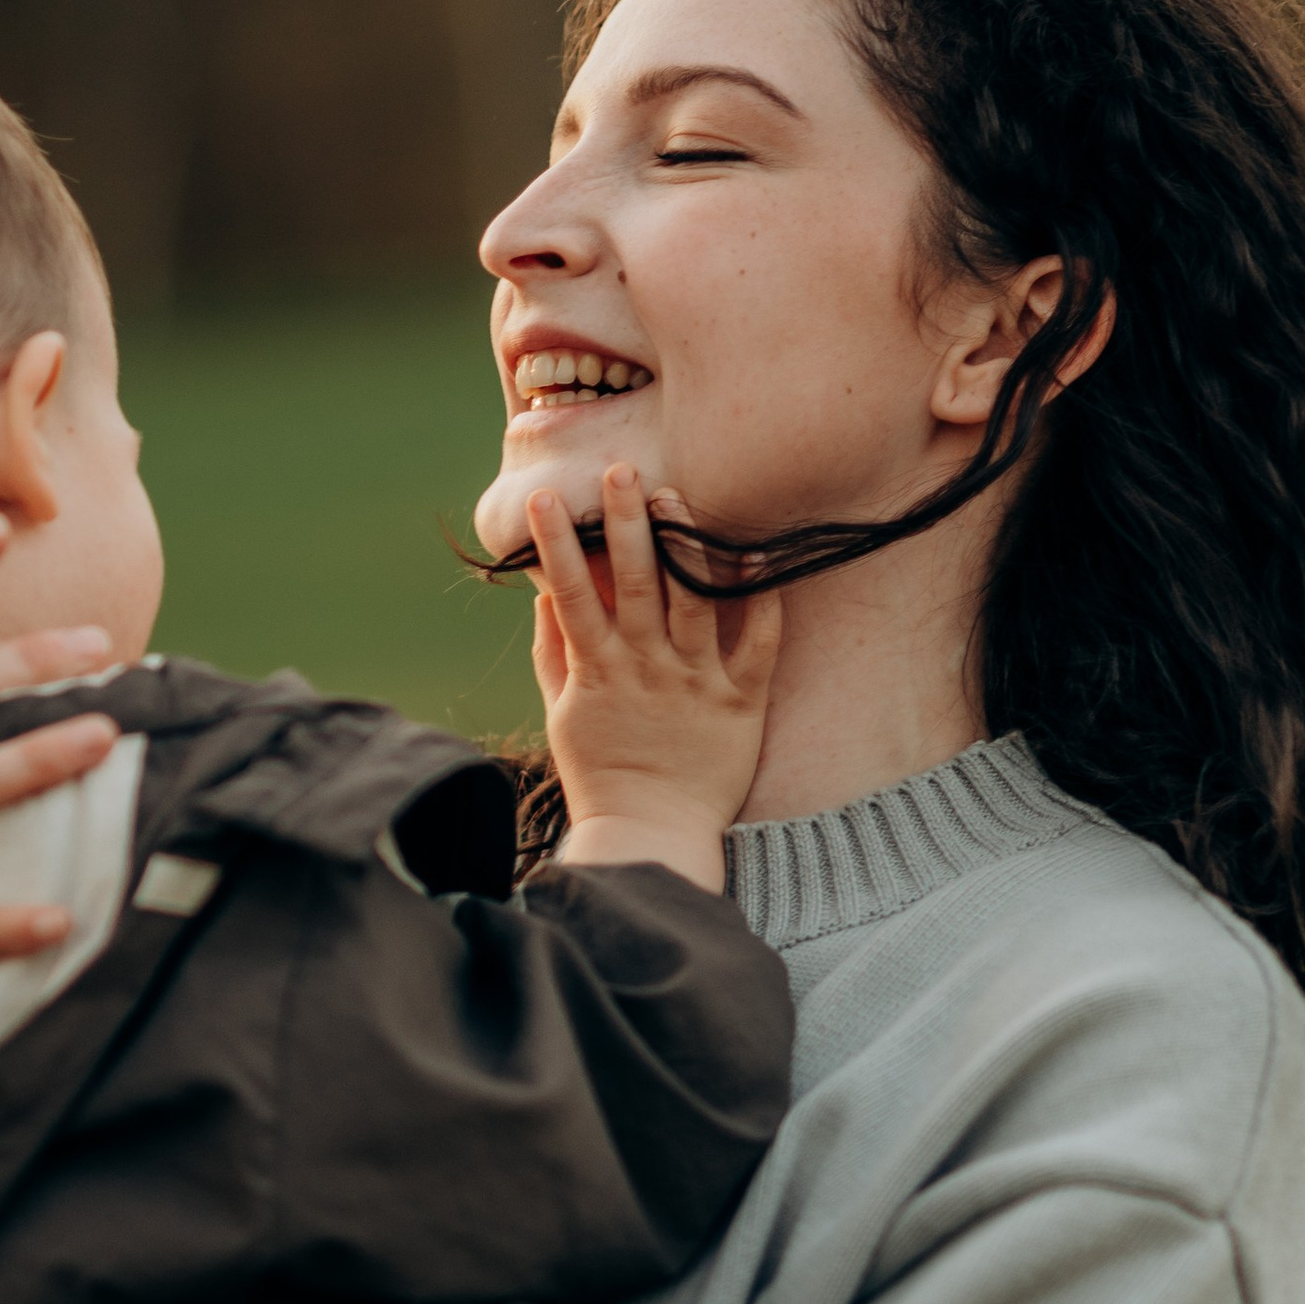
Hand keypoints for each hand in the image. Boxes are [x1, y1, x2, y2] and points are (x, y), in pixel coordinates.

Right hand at [528, 464, 780, 889]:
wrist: (654, 835)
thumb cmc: (602, 774)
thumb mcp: (563, 714)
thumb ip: (553, 654)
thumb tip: (544, 597)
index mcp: (600, 671)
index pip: (572, 594)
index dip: (556, 544)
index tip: (543, 498)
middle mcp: (648, 669)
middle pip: (635, 583)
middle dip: (626, 522)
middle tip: (621, 469)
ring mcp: (696, 683)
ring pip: (694, 600)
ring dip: (684, 545)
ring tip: (676, 496)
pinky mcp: (741, 702)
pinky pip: (758, 643)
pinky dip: (762, 599)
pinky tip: (761, 554)